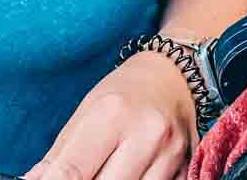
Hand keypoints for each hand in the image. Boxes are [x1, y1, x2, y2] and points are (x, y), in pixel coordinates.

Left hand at [24, 52, 196, 179]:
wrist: (173, 77)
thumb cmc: (123, 93)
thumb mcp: (86, 111)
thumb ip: (60, 154)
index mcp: (112, 113)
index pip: (73, 170)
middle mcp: (146, 134)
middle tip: (77, 176)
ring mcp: (170, 156)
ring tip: (100, 172)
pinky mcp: (187, 171)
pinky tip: (126, 174)